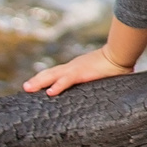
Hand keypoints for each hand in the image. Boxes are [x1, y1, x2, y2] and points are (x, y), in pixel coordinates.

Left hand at [21, 46, 136, 96]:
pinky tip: (50, 92)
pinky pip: (66, 81)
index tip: (37, 85)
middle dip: (37, 80)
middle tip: (25, 88)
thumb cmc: (117, 63)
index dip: (46, 78)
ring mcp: (75, 69)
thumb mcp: (103, 74)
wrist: (121, 54)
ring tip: (27, 89)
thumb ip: (100, 80)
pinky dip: (58, 86)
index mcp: (77, 67)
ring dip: (39, 82)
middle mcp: (73, 67)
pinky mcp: (81, 73)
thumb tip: (106, 88)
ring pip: (52, 76)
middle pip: (50, 73)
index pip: (57, 73)